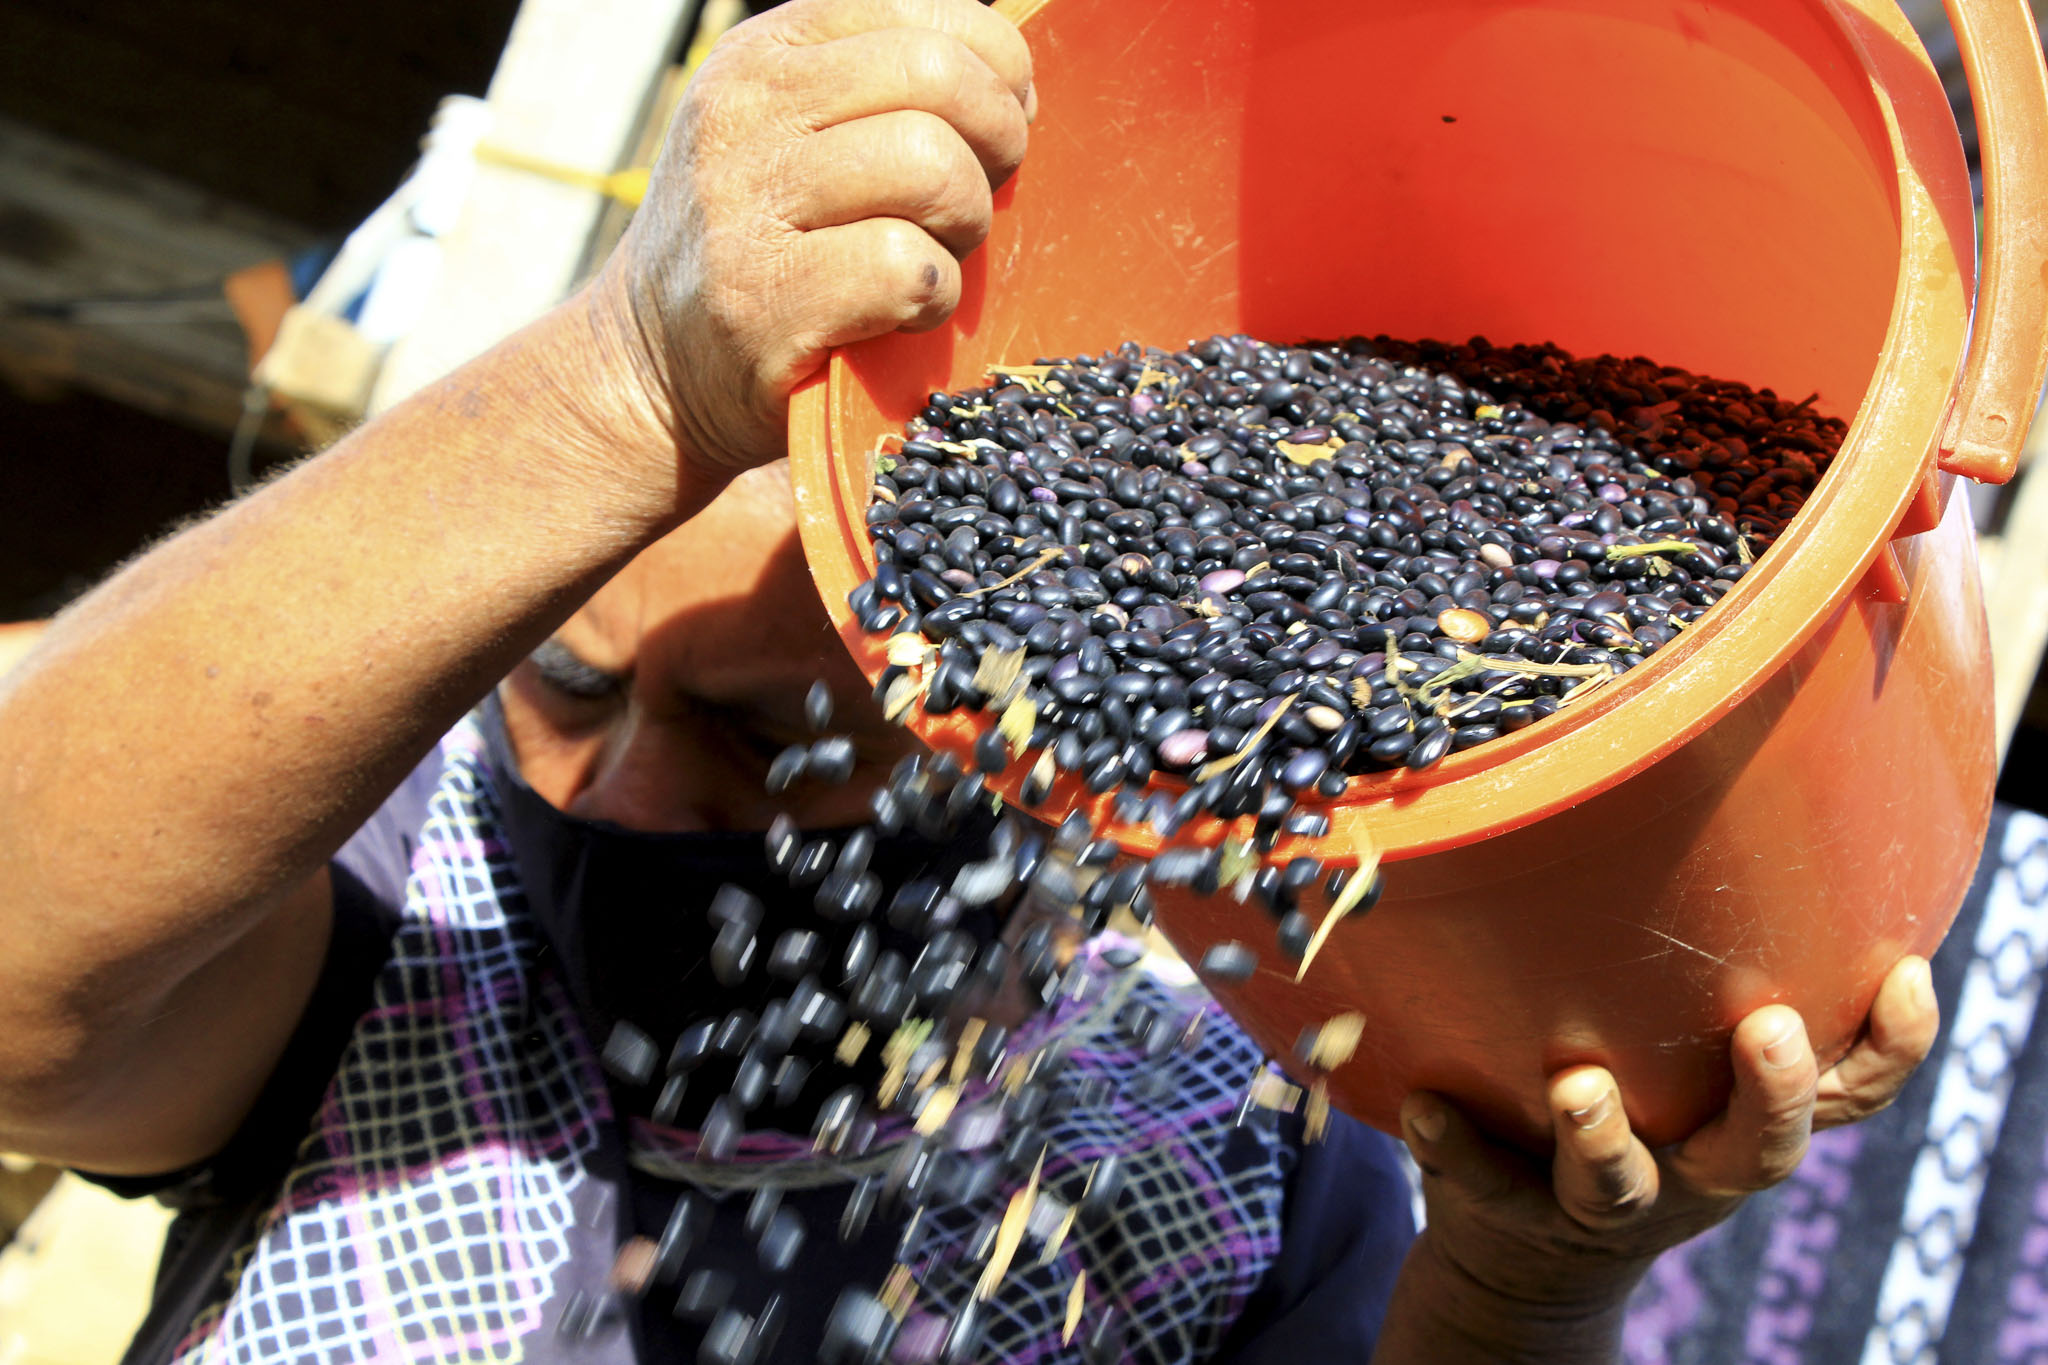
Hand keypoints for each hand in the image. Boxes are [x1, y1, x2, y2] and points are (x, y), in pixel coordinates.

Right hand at [587, 0, 1033, 495]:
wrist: (654, 370)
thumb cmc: (765, 248)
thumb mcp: (795, 135)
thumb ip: (885, 94)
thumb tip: (1019, 85)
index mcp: (767, 52)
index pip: (926, 14)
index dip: (996, 70)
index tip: (992, 131)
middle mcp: (746, 111)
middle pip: (939, 78)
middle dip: (994, 145)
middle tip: (971, 203)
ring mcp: (744, 204)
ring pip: (930, 165)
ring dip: (965, 225)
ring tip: (933, 257)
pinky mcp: (761, 300)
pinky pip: (906, 268)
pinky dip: (934, 296)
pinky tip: (904, 312)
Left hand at [1390, 956, 1937, 1353]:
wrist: (1528, 1256)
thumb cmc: (1629, 1112)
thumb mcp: (1684, 1068)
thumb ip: (1703, 988)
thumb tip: (1724, 822)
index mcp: (1743, 1125)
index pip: (1846, 1094)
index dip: (1890, 1047)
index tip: (1903, 975)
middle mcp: (1693, 1170)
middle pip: (1758, 1153)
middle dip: (1772, 1094)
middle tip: (1767, 1028)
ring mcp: (1604, 1202)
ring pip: (1619, 1185)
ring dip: (1601, 1137)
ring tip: (1578, 1085)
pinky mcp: (1515, 1215)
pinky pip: (1486, 1184)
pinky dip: (1457, 1148)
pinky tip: (1429, 1107)